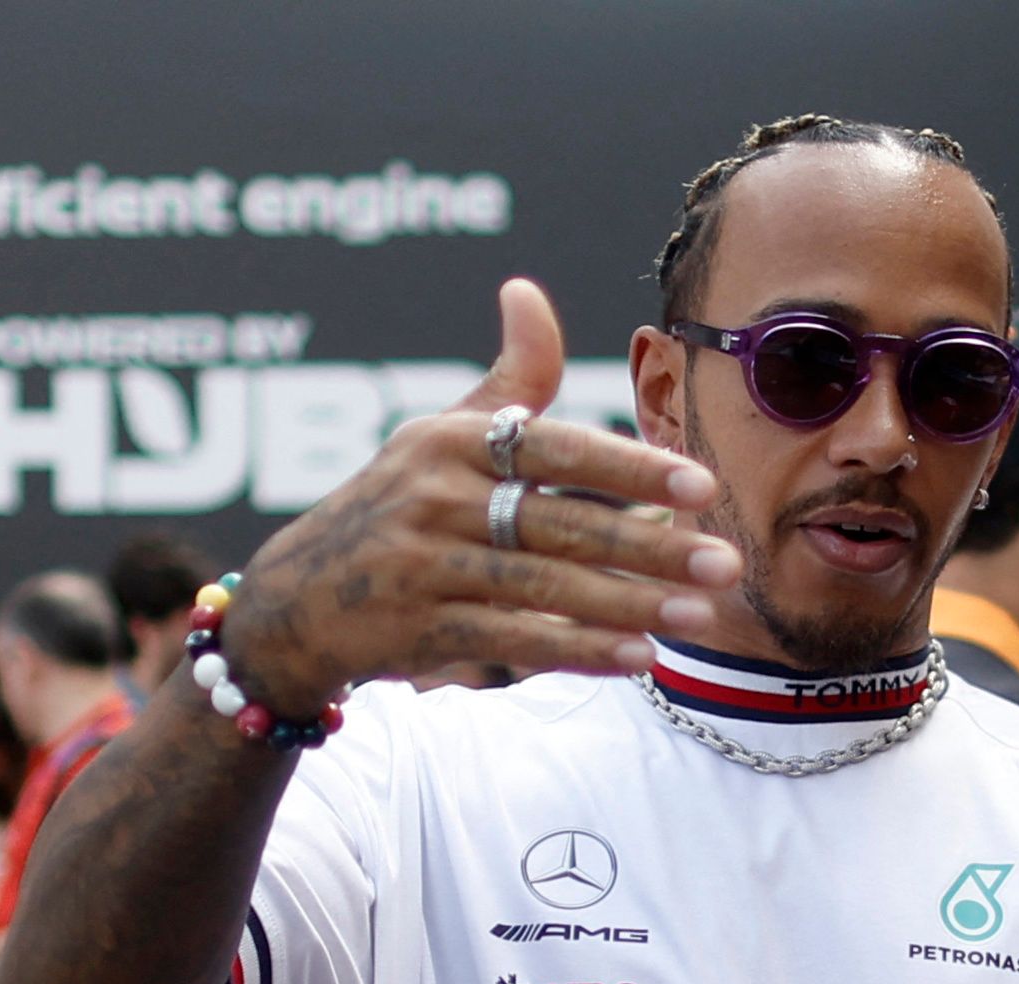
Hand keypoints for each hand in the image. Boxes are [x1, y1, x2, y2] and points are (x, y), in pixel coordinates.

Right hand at [212, 279, 738, 714]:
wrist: (292, 603)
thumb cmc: (394, 506)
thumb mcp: (438, 435)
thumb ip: (507, 381)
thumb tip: (526, 290)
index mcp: (448, 441)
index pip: (552, 449)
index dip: (629, 467)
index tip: (701, 485)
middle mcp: (431, 499)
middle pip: (558, 524)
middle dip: (650, 547)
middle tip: (725, 564)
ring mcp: (422, 568)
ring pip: (543, 587)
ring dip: (628, 604)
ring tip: (700, 617)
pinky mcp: (418, 630)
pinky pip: (512, 640)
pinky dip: (577, 649)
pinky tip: (637, 657)